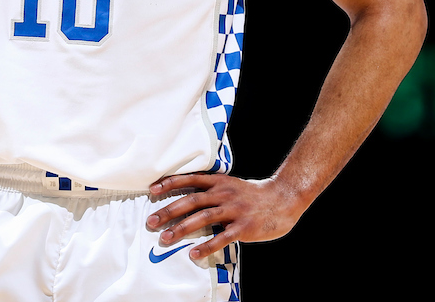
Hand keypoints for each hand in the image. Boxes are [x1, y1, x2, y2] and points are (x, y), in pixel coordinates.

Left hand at [146, 173, 305, 259]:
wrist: (283, 199)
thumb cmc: (253, 195)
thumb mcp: (231, 185)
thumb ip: (212, 189)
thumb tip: (186, 198)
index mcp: (220, 182)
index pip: (190, 180)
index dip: (170, 183)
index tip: (152, 190)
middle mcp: (224, 193)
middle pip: (191, 200)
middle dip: (169, 211)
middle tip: (150, 221)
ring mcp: (234, 209)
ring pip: (203, 217)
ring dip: (181, 228)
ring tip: (165, 238)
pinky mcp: (244, 226)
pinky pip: (222, 237)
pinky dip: (207, 245)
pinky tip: (194, 254)